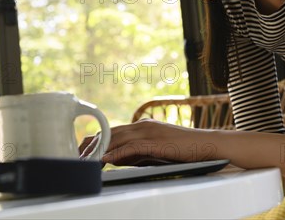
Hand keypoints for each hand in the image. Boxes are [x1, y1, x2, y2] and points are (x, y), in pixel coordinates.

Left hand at [79, 119, 218, 164]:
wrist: (207, 145)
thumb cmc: (183, 150)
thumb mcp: (154, 151)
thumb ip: (135, 153)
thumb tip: (115, 158)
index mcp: (142, 126)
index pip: (112, 131)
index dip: (95, 140)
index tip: (81, 150)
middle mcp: (143, 125)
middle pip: (111, 132)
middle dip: (92, 144)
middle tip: (77, 155)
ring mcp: (150, 132)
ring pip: (118, 138)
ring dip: (100, 149)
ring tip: (85, 158)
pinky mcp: (157, 142)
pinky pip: (132, 147)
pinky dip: (117, 153)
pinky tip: (106, 159)